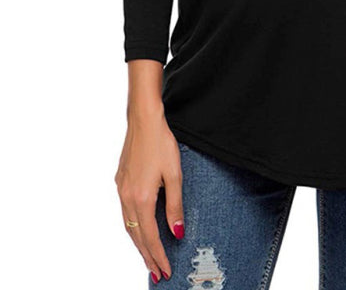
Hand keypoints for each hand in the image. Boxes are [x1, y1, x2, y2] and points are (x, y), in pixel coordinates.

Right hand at [114, 108, 184, 282]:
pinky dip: (133, 227)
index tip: (165, 271)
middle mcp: (126, 197)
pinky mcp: (120, 181)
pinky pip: (125, 212)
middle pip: (136, 236)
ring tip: (149, 257)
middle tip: (157, 273)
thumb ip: (175, 206)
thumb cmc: (161, 143)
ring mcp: (121, 189)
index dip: (158, 255)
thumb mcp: (174, 175)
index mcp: (141, 198)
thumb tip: (177, 232)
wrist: (143, 120)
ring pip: (128, 225)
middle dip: (147, 256)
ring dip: (138, 243)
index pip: (150, 237)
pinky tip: (139, 229)